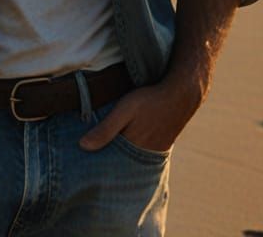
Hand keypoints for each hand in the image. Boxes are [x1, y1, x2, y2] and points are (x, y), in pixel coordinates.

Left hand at [78, 77, 200, 155]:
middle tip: (90, 162)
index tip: (83, 164)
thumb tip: (82, 146)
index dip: (97, 165)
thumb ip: (105, 129)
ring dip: (119, 158)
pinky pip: (140, 155)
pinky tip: (125, 146)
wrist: (180, 96)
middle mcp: (143, 157)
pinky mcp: (159, 147)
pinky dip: (131, 153)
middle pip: (119, 165)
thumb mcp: (124, 110)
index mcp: (132, 150)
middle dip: (106, 163)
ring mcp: (152, 153)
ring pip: (130, 160)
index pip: (110, 165)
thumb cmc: (149, 101)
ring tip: (105, 154)